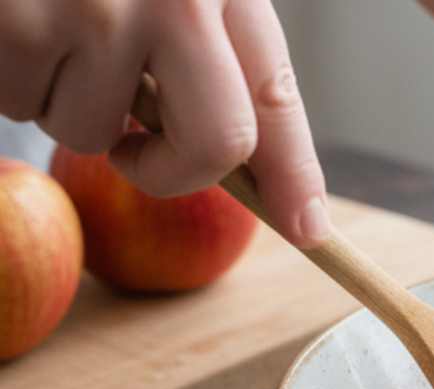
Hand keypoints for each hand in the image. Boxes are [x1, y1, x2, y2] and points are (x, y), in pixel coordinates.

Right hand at [0, 0, 328, 246]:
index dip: (295, 172)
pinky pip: (20, 106)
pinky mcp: (20, 24)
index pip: (276, 94)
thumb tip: (241, 163)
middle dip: (170, 170)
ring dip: (63, 102)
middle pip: (216, 143)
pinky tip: (10, 21)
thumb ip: (205, 53)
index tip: (310, 229)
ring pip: (94, 134)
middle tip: (133, 152)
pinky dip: (10, 80)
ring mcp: (97, 11)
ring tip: (44, 26)